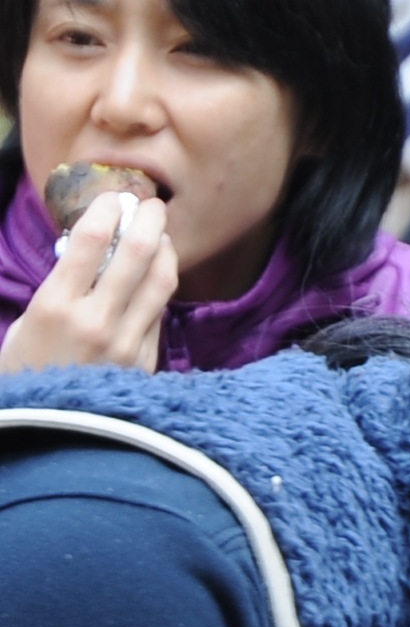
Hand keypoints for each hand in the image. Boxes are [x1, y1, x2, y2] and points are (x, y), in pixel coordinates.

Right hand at [0, 191, 173, 373]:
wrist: (47, 429)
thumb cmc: (26, 372)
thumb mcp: (26, 325)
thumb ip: (60, 289)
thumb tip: (88, 256)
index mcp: (55, 307)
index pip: (91, 242)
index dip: (108, 210)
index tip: (115, 197)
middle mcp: (96, 322)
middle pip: (137, 254)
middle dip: (148, 221)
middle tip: (152, 204)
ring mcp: (127, 343)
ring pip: (161, 283)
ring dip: (165, 251)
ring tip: (162, 235)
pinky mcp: (146, 362)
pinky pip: (160, 314)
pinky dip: (160, 288)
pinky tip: (157, 275)